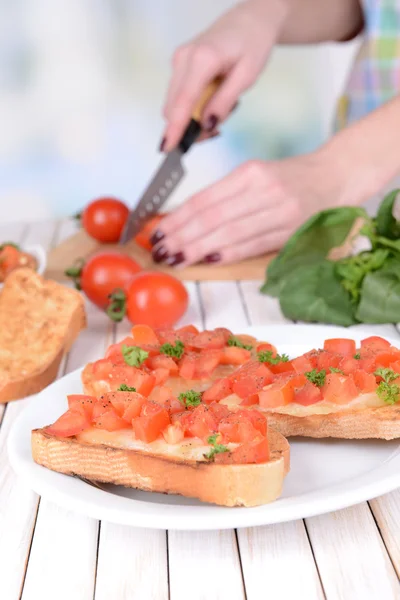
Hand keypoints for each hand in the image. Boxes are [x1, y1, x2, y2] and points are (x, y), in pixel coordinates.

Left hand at [150, 149, 351, 266]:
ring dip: (200, 249)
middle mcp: (264, 189)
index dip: (178, 218)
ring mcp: (280, 211)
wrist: (336, 176)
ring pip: (231, 233)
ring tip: (177, 259)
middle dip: (183, 237)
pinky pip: (254, 245)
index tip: (158, 232)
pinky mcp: (292, 230)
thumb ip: (225, 196)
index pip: (205, 199)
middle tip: (161, 251)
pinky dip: (230, 254)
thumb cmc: (290, 178)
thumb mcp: (256, 175)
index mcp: (250, 172)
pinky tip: (209, 260)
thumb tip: (185, 221)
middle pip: (213, 217)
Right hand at [161, 0, 287, 150]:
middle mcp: (184, 58)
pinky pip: (180, 96)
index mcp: (202, 59)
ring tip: (220, 110)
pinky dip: (193, 107)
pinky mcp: (179, 64)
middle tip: (217, 131)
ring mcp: (179, 60)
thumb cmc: (253, 44)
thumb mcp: (247, 76)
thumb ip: (224, 102)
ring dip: (193, 117)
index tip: (168, 148)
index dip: (175, 128)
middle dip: (190, 127)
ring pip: (176, 104)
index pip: (183, 102)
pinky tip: (212, 102)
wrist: (251, 19)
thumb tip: (206, 125)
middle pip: (175, 107)